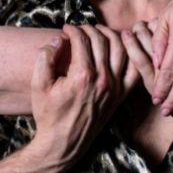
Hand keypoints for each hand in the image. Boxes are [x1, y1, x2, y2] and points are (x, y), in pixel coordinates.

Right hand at [29, 25, 136, 165]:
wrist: (63, 144)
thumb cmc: (48, 114)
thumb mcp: (38, 85)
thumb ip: (45, 57)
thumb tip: (57, 39)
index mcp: (82, 76)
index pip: (82, 40)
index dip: (73, 29)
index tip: (66, 28)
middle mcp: (102, 80)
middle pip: (102, 40)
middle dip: (89, 29)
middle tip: (80, 29)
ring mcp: (115, 88)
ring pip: (121, 49)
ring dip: (110, 35)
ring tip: (98, 32)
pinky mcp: (121, 95)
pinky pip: (134, 69)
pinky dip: (131, 54)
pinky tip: (121, 47)